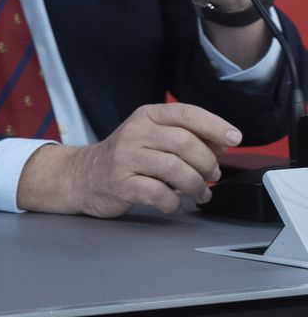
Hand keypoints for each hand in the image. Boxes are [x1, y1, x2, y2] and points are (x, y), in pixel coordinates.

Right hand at [16, 103, 241, 215]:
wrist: (81, 176)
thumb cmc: (125, 157)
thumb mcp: (152, 137)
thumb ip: (185, 136)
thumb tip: (223, 142)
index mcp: (146, 117)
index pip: (186, 113)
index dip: (214, 125)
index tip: (234, 139)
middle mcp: (134, 133)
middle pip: (184, 143)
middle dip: (207, 163)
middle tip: (212, 175)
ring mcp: (125, 158)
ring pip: (175, 169)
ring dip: (196, 185)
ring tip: (199, 193)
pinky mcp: (120, 183)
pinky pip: (159, 194)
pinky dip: (175, 203)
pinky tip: (175, 203)